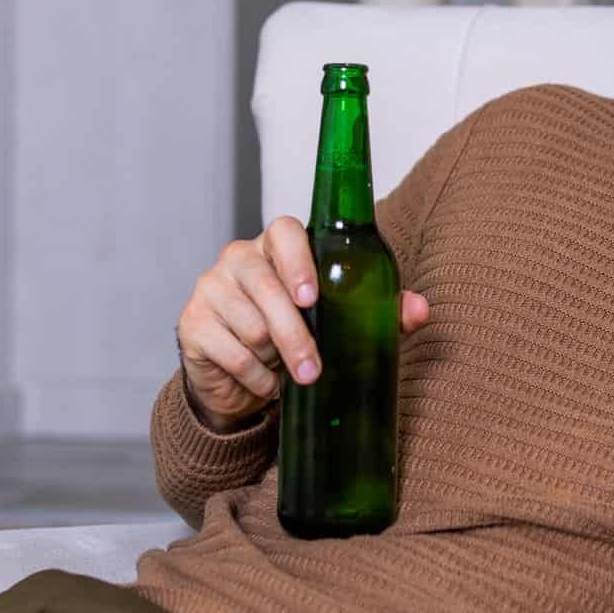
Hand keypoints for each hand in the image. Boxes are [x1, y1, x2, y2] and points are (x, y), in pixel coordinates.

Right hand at [175, 216, 430, 432]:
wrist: (242, 377)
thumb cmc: (296, 334)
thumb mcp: (341, 323)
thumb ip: (380, 311)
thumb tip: (420, 309)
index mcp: (277, 248)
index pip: (282, 230)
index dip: (297, 259)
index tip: (311, 295)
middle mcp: (239, 259)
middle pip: (264, 285)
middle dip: (293, 333)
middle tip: (311, 370)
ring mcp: (211, 288)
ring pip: (248, 324)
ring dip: (273, 357)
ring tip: (285, 370)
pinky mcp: (192, 323)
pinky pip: (228, 352)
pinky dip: (252, 376)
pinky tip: (263, 381)